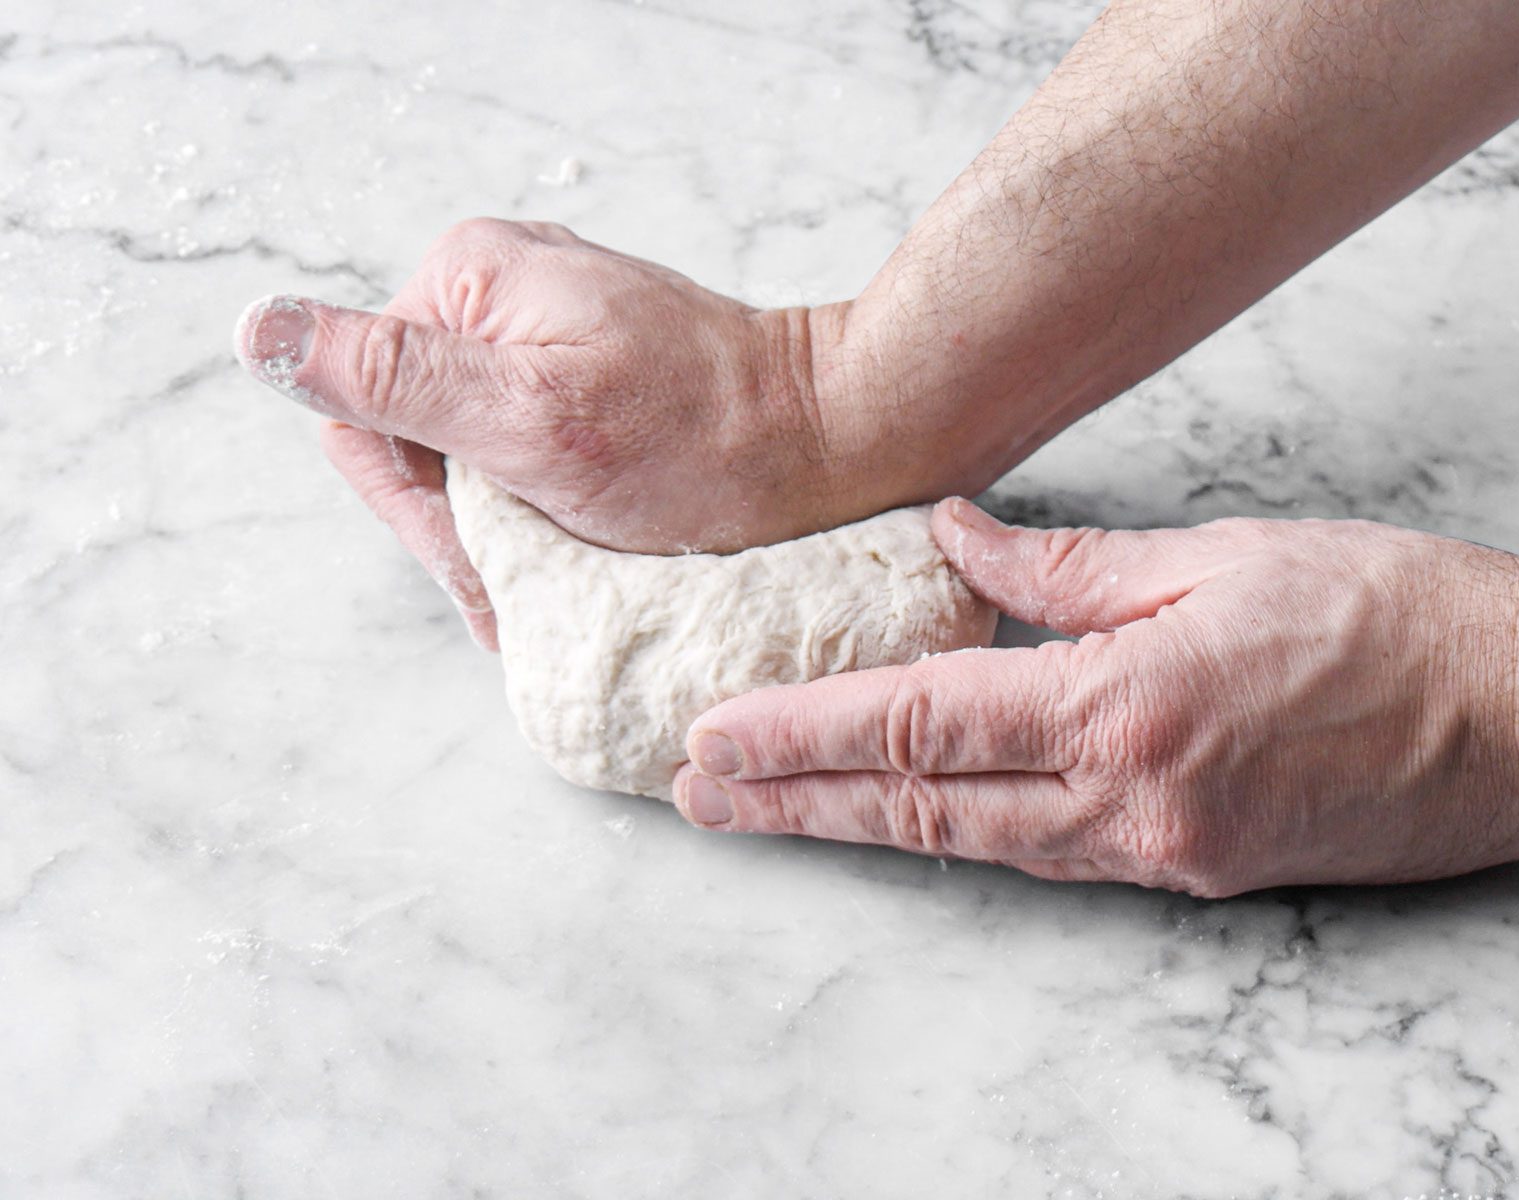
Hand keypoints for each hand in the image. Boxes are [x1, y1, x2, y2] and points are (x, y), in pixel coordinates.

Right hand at [234, 219, 892, 647]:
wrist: (833, 443)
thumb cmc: (704, 442)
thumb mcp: (532, 420)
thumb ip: (395, 376)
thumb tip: (258, 330)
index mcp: (468, 280)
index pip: (362, 410)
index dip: (415, 510)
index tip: (486, 567)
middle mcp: (501, 293)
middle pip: (415, 436)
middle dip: (465, 526)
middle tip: (525, 592)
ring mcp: (549, 333)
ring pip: (470, 455)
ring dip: (505, 530)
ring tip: (563, 580)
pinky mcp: (590, 374)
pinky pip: (526, 451)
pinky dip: (546, 512)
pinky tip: (582, 551)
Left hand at [673, 499, 1518, 895]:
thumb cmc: (1395, 613)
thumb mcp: (1220, 556)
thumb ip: (1069, 568)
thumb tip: (956, 540)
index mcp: (1123, 706)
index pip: (920, 727)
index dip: (803, 738)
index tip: (716, 742)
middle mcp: (1129, 800)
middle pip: (924, 810)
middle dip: (799, 802)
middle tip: (699, 796)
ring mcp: (1164, 851)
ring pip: (978, 845)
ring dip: (867, 827)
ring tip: (775, 809)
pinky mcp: (1201, 871)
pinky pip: (1054, 854)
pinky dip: (969, 835)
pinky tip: (919, 818)